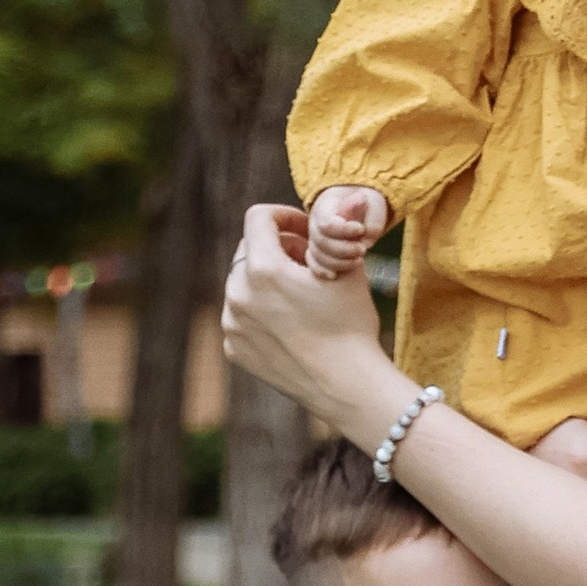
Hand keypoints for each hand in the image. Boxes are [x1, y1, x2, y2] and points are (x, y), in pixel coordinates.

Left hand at [223, 204, 396, 421]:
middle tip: (308, 266)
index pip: (259, 218)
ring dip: (266, 282)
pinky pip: (241, 316)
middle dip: (277, 250)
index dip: (285, 216)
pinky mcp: (233, 348)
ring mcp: (232, 323)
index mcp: (263, 268)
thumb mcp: (349, 270)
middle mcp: (237, 293)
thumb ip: (337, 231)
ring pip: (243, 284)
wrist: (347, 387)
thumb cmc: (352, 326)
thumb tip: (354, 198)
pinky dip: (260, 313)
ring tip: (300, 299)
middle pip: (250, 251)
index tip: (304, 230)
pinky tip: (291, 327)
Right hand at [305, 183, 390, 282]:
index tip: (361, 229)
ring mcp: (314, 239)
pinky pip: (313, 264)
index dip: (343, 230)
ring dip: (338, 263)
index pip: (327, 223)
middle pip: (321, 242)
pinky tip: (334, 275)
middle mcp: (315, 223)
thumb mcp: (374, 203)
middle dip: (344, 249)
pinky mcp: (317, 252)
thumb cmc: (366, 204)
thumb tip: (366, 238)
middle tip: (363, 249)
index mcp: (325, 207)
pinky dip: (322, 271)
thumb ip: (373, 219)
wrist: (356, 205)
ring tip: (359, 260)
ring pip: (318, 256)